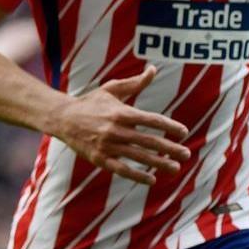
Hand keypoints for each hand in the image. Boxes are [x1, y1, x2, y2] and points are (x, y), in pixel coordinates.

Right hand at [53, 65, 189, 184]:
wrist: (62, 118)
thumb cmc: (90, 103)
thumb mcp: (111, 89)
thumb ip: (135, 82)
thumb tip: (154, 69)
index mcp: (120, 112)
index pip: (151, 120)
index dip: (169, 126)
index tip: (184, 132)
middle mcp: (115, 130)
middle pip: (149, 140)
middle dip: (170, 148)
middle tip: (186, 154)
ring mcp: (107, 146)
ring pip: (138, 157)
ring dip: (159, 163)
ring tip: (176, 168)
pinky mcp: (99, 159)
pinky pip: (122, 169)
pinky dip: (137, 176)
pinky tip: (152, 180)